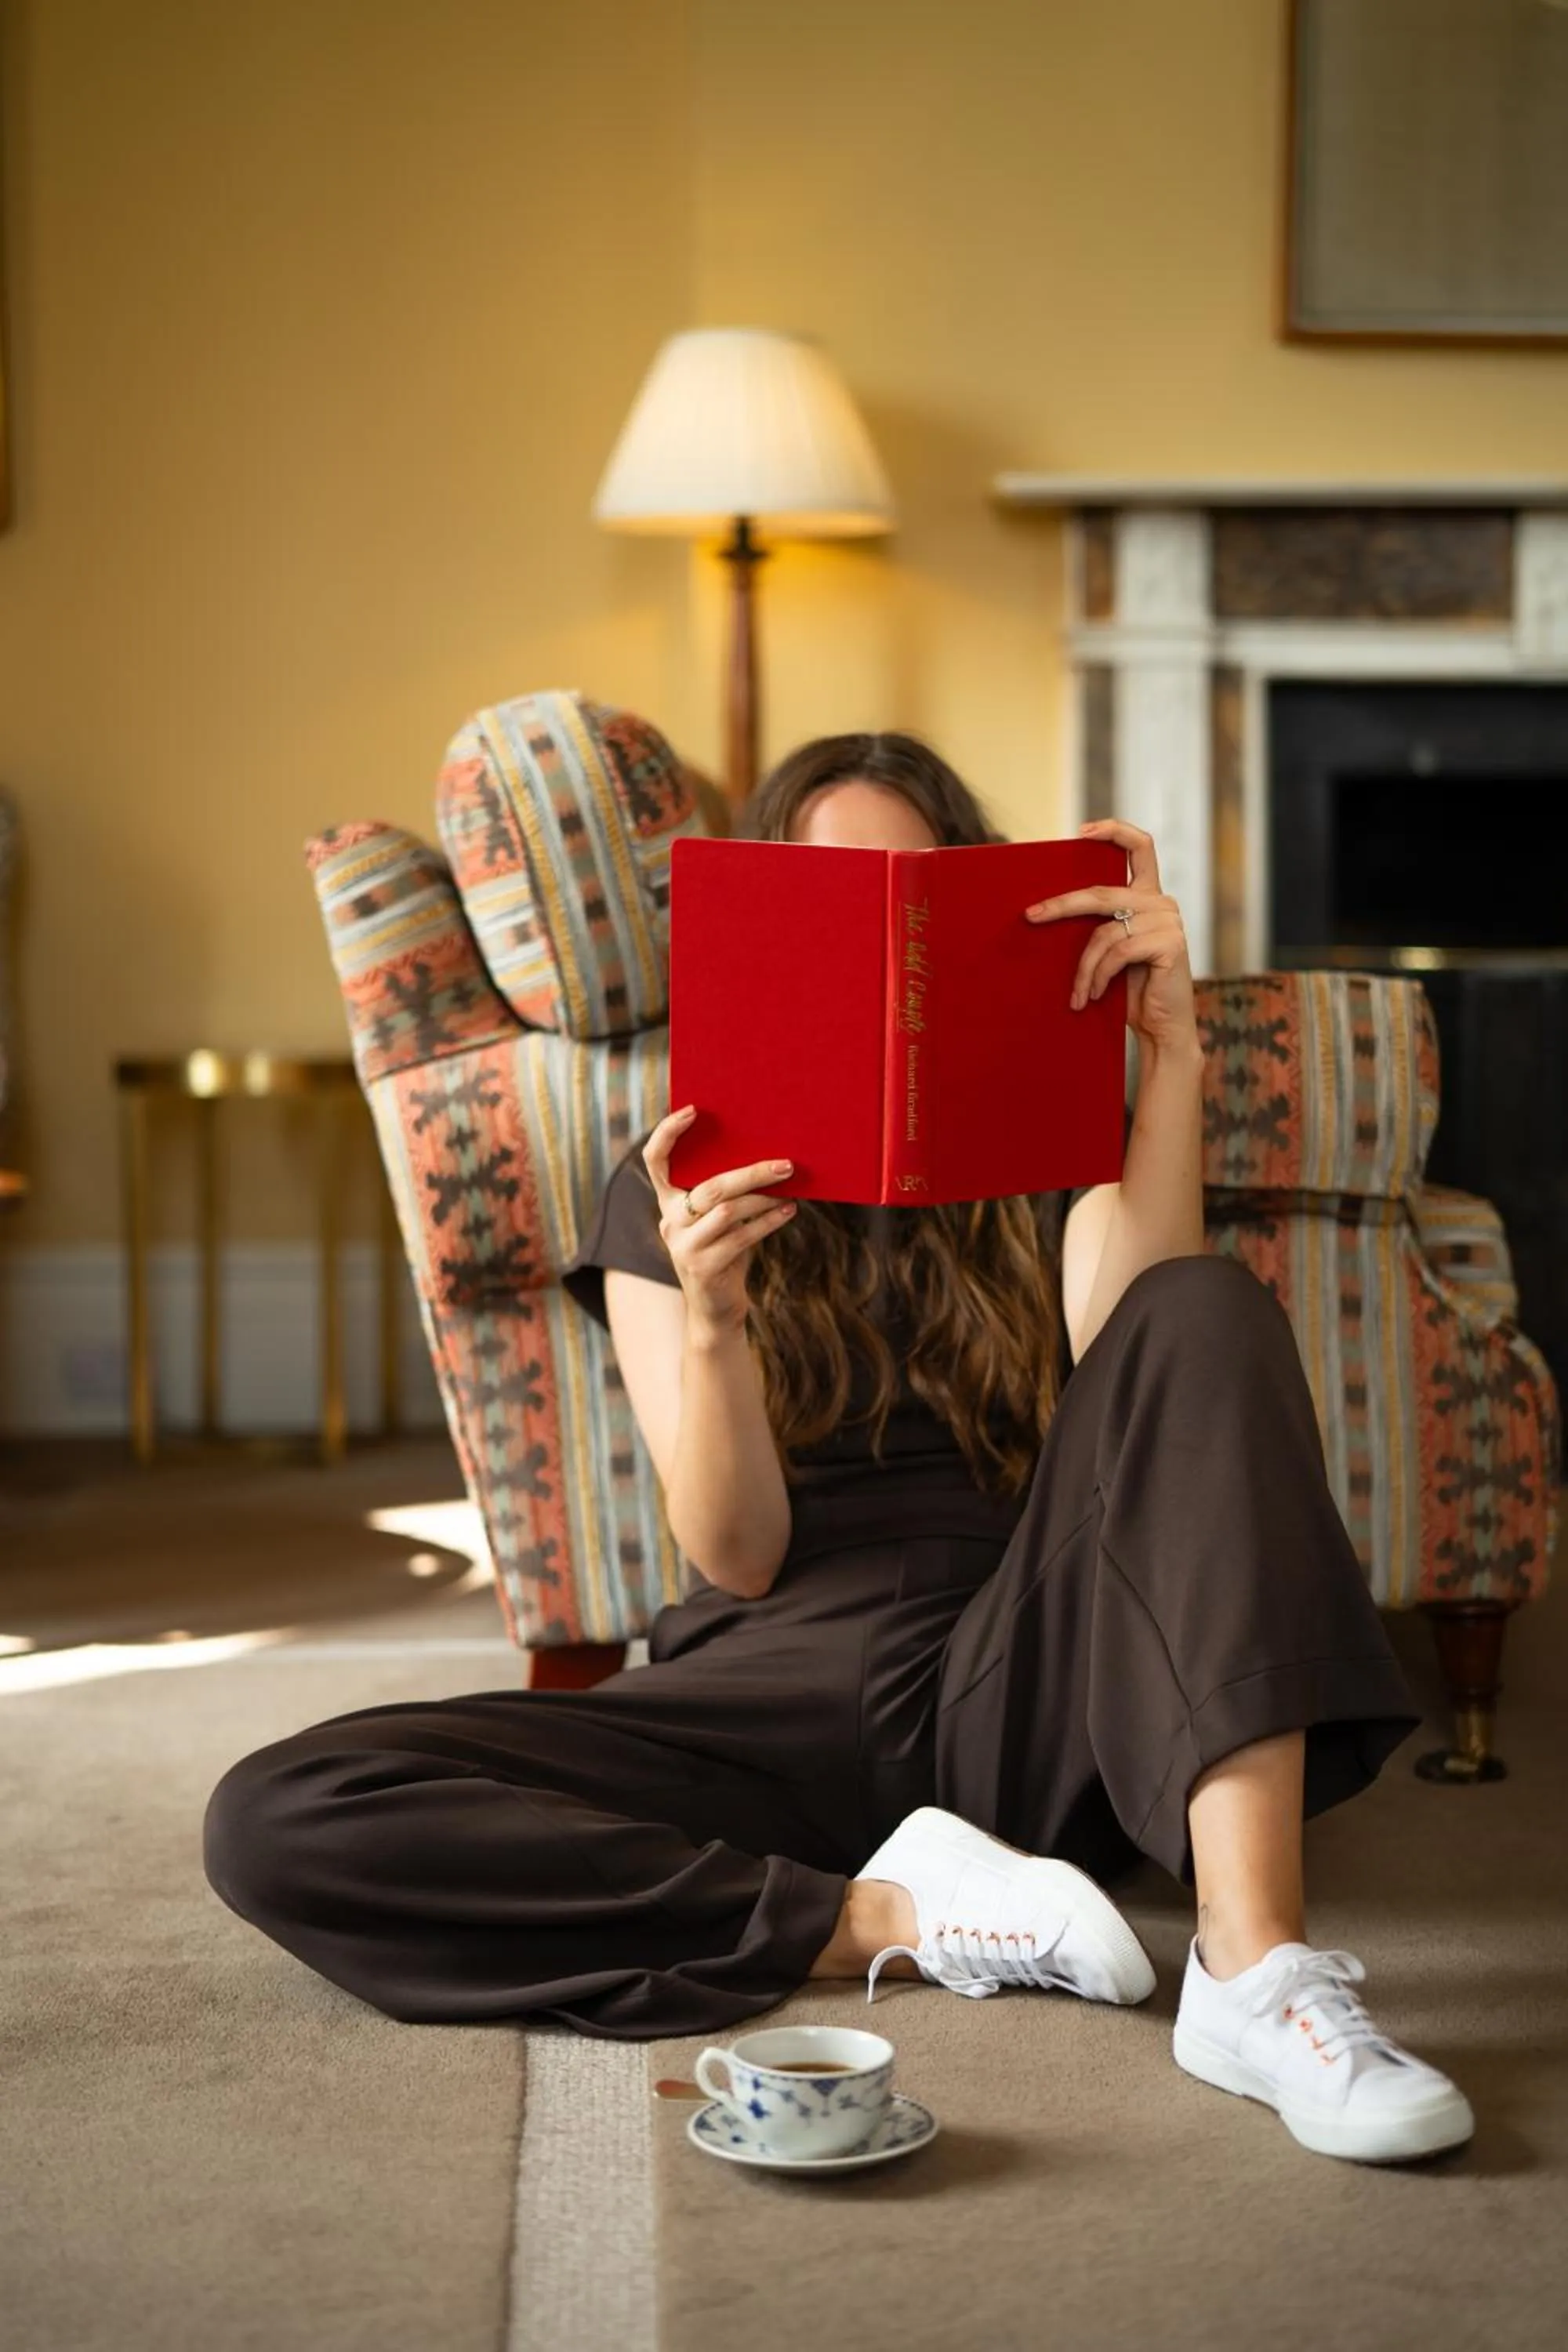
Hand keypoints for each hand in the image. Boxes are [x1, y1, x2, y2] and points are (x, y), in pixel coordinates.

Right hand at [642, 1107, 797, 1332]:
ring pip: (728, 1210)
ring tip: (790, 1189)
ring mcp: (683, 1246)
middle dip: (751, 1172)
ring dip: (764, 1198)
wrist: (716, 1310)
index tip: (693, 1110)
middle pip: (710, 1187)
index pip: (656, 1160)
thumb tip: (767, 1154)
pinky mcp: (703, 1267)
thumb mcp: (719, 1220)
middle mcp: (669, 1221)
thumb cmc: (725, 1252)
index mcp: (668, 1202)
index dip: (667, 1133)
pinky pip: (742, 1237)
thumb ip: (726, 1192)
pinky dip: (768, 1221)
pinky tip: (788, 1211)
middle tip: (785, 1163)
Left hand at [1023, 819, 1197, 1055]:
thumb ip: (1097, 923)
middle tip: (1031, 916)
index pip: (1140, 846)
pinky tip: (1092, 996)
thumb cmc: (1129, 991)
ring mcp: (1169, 921)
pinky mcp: (1170, 943)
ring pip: (1104, 931)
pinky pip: (1118, 952)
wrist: (1160, 1029)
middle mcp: (1162, 902)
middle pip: (1102, 892)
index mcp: (1149, 895)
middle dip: (1061, 905)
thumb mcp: (1109, 950)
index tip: (1081, 831)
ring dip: (1084, 966)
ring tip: (1078, 994)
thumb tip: (1044, 908)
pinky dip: (1098, 975)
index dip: (1113, 831)